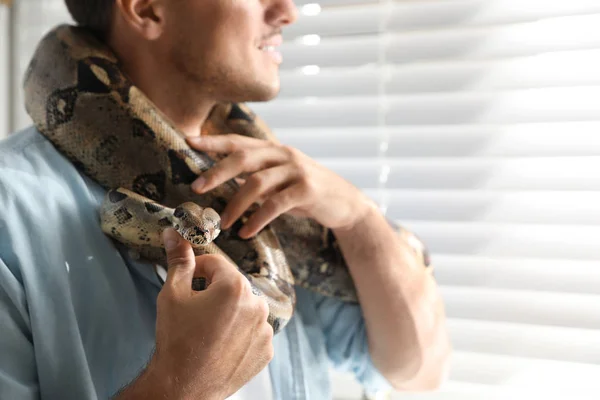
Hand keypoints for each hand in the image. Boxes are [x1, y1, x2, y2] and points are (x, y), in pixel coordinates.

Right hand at [135, 228, 273, 399]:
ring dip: (229, 313)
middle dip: (213, 293)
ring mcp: (264, 329)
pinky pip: (252, 331)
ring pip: (243, 308)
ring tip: (208, 331)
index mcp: (235, 286)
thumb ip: (178, 260)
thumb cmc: (177, 340)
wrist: (183, 387)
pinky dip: (239, 334)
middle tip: (195, 313)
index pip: (215, 264)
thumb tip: (174, 234)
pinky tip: (221, 344)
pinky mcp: (266, 350)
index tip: (186, 285)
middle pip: (231, 286)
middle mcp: (257, 304)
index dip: (196, 271)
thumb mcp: (172, 294)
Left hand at [187, 134, 374, 237]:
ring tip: (222, 223)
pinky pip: (275, 204)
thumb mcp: (280, 178)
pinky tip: (246, 232)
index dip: (213, 141)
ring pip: (256, 183)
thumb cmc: (306, 192)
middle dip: (217, 172)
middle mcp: (284, 154)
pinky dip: (257, 220)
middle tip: (196, 188)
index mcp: (274, 150)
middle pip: (243, 158)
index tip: (188, 140)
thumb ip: (256, 174)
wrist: (345, 203)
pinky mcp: (307, 190)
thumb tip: (223, 177)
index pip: (238, 141)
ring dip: (235, 205)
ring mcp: (296, 170)